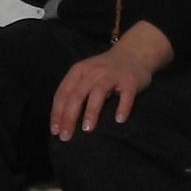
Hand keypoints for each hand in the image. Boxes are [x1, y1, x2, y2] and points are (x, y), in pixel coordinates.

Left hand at [50, 22, 174, 137]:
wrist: (134, 53)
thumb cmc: (106, 70)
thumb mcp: (86, 75)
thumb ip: (75, 91)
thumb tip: (63, 120)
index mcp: (79, 71)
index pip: (63, 93)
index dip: (57, 113)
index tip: (55, 131)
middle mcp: (93, 72)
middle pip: (77, 95)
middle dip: (70, 116)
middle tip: (66, 136)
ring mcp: (112, 75)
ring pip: (98, 93)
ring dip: (91, 111)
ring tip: (87, 129)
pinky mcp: (130, 81)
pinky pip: (126, 95)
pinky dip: (123, 107)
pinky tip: (119, 120)